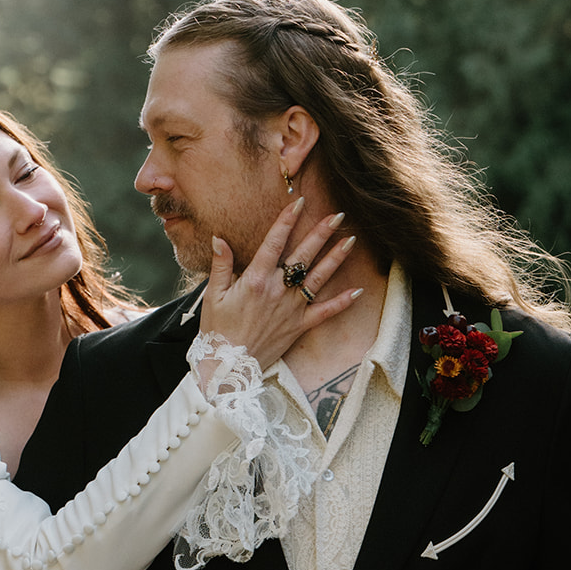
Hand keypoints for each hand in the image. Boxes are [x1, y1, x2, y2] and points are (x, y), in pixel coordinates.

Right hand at [198, 198, 360, 371]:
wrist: (228, 367)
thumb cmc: (217, 331)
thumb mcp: (212, 295)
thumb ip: (220, 265)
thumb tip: (219, 238)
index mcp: (256, 280)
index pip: (274, 242)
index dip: (287, 220)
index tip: (299, 202)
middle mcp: (278, 291)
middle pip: (303, 255)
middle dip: (321, 233)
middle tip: (338, 215)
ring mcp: (291, 309)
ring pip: (318, 278)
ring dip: (336, 258)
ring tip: (350, 240)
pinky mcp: (299, 326)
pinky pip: (324, 312)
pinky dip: (342, 302)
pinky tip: (358, 290)